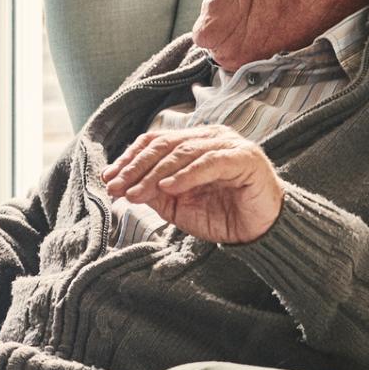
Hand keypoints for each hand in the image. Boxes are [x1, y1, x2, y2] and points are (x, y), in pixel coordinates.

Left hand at [99, 124, 284, 243]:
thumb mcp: (178, 205)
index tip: (110, 178)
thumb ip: (154, 191)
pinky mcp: (244, 158)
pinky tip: (169, 187)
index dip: (130, 158)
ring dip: (155, 173)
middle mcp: (210, 137)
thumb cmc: (222, 215)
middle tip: (117, 186)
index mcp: (194, 142)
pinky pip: (210, 162)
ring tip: (136, 192)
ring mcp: (228, 145)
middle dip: (136, 166)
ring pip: (183, 152)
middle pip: (165, 144)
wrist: (259, 232)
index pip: (155, 141)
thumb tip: (123, 184)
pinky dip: (187, 174)